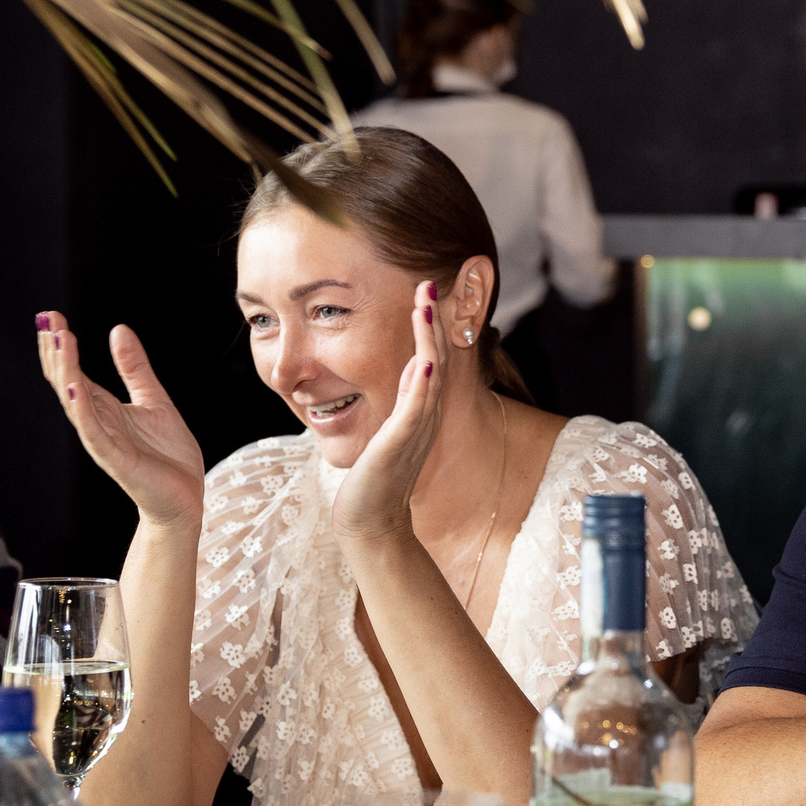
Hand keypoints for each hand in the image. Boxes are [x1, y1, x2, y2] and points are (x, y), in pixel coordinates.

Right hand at [38, 315, 206, 527]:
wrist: (185, 499)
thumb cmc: (168, 457)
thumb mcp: (154, 399)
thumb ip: (134, 368)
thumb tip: (118, 330)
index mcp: (104, 409)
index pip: (74, 371)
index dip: (63, 344)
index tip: (52, 315)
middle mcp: (97, 423)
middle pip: (66, 381)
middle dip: (56, 351)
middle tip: (47, 319)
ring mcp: (103, 441)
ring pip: (75, 402)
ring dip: (65, 371)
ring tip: (59, 340)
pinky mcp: (115, 460)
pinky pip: (92, 431)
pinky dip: (81, 409)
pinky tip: (74, 386)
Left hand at [330, 281, 444, 546]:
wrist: (371, 521)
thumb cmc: (376, 479)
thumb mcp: (392, 429)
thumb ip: (407, 399)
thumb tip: (418, 367)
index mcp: (419, 409)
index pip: (428, 358)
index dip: (428, 325)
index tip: (425, 292)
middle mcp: (423, 415)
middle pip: (434, 358)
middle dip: (432, 321)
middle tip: (430, 283)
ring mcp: (415, 429)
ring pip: (428, 375)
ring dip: (428, 339)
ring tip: (427, 306)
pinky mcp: (401, 444)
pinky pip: (415, 409)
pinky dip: (423, 384)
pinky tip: (425, 360)